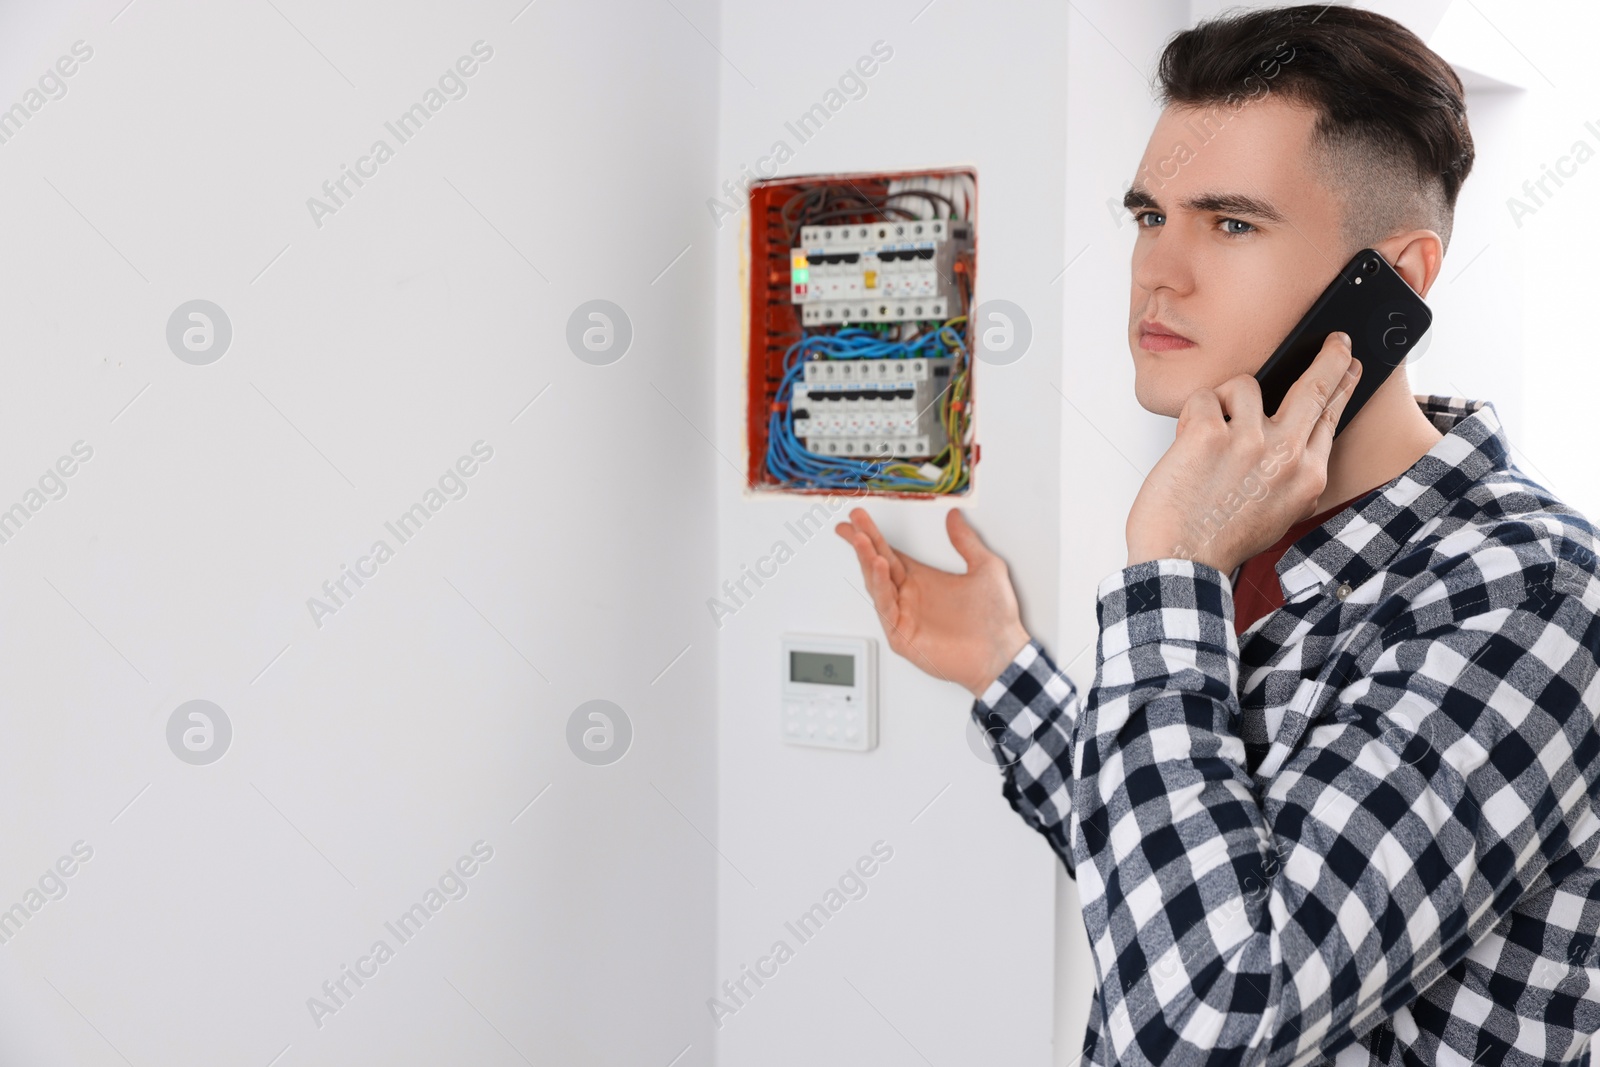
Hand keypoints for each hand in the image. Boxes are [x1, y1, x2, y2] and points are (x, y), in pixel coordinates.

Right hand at [835, 508, 1031, 697]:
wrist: (1002, 653)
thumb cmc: (995, 618)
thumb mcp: (985, 568)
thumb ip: (966, 542)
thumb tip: (955, 518)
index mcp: (922, 580)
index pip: (890, 553)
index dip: (873, 536)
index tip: (859, 518)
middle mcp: (909, 596)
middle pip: (877, 564)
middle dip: (863, 543)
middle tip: (852, 522)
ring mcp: (904, 616)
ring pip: (877, 585)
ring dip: (867, 561)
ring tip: (862, 540)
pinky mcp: (903, 636)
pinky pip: (886, 609)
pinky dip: (881, 588)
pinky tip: (880, 568)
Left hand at [1125, 331, 1361, 574]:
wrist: (1181, 562)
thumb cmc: (1220, 542)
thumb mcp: (1277, 514)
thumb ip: (1289, 475)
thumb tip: (1291, 437)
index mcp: (1307, 477)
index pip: (1330, 419)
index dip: (1342, 388)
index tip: (1350, 367)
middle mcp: (1286, 456)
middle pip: (1315, 387)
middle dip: (1329, 358)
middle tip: (1335, 342)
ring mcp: (1249, 442)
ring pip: (1245, 386)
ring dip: (1223, 403)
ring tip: (1209, 439)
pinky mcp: (1209, 434)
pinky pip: (1204, 398)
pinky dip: (1191, 416)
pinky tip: (1187, 445)